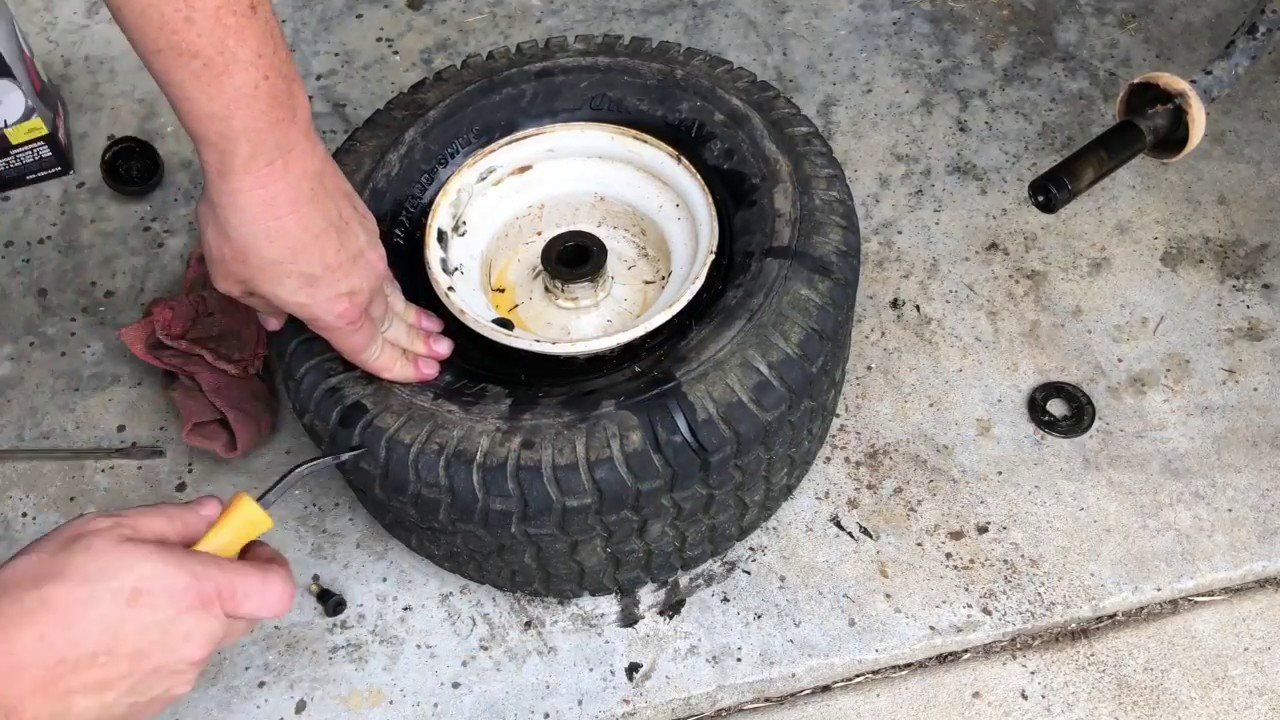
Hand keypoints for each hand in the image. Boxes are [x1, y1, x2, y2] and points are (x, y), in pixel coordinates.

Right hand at [0, 498, 295, 719]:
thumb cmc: (41, 605)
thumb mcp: (107, 532)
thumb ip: (171, 521)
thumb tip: (208, 514)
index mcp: (198, 594)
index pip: (276, 586)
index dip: (268, 561)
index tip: (243, 543)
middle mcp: (197, 641)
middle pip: (245, 610)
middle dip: (225, 582)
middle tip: (183, 561)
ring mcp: (177, 676)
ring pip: (207, 638)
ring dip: (188, 613)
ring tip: (133, 596)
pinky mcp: (154, 702)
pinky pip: (177, 663)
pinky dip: (162, 642)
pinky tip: (118, 628)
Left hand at [197, 134, 452, 382]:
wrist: (269, 155)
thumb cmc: (247, 218)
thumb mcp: (234, 277)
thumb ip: (260, 305)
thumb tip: (274, 316)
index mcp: (333, 310)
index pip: (371, 350)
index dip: (397, 367)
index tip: (421, 374)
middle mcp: (361, 284)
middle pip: (394, 324)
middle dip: (418, 344)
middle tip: (440, 356)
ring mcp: (367, 251)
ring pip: (394, 294)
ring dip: (414, 315)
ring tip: (435, 329)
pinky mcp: (364, 223)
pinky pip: (383, 266)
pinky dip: (392, 284)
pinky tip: (392, 287)